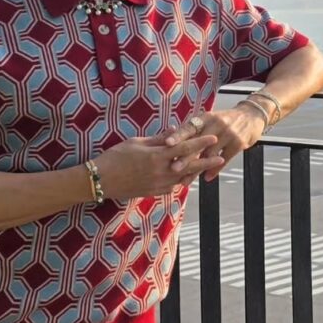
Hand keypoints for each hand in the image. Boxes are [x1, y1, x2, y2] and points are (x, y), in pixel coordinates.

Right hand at [95, 133, 223, 198]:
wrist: (101, 180)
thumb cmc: (116, 156)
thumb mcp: (137, 142)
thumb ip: (158, 138)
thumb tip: (174, 129)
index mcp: (157, 156)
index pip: (184, 147)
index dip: (200, 143)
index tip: (212, 138)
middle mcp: (161, 172)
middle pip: (189, 166)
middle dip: (206, 162)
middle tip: (221, 157)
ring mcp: (158, 184)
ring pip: (182, 178)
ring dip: (195, 172)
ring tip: (207, 167)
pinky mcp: (153, 193)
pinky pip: (172, 187)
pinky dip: (180, 181)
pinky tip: (185, 177)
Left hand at [164, 105, 267, 182]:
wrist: (252, 116)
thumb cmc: (225, 120)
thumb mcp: (210, 119)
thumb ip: (194, 130)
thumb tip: (172, 143)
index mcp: (206, 117)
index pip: (190, 127)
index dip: (178, 135)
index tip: (167, 143)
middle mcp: (216, 124)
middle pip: (198, 143)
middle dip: (185, 157)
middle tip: (173, 168)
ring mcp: (228, 133)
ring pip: (209, 155)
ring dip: (197, 169)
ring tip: (186, 180)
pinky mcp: (238, 143)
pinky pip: (224, 159)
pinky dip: (215, 169)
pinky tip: (207, 178)